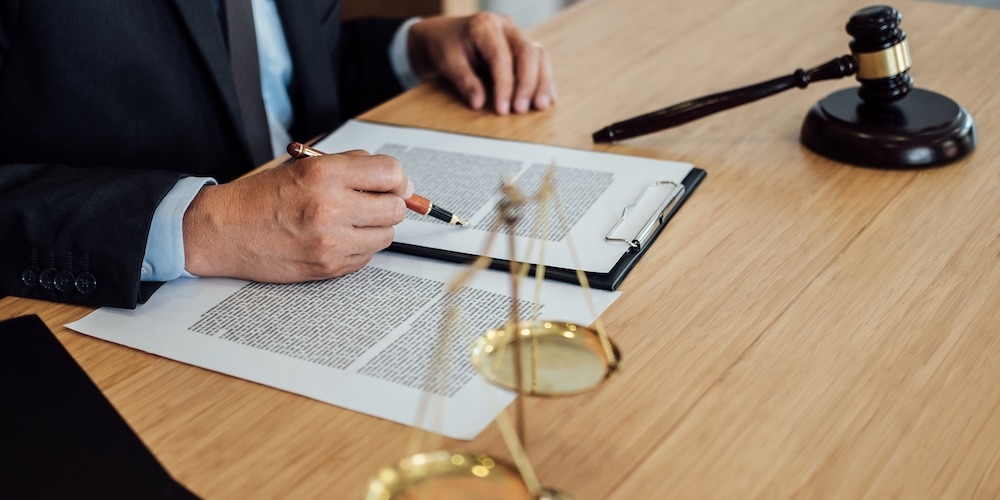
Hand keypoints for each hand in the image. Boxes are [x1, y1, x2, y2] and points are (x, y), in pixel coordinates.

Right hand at [182, 151, 410, 281]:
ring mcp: (331, 241)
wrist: (224, 231)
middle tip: (374, 202)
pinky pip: (366, 257)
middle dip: (389, 204)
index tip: (395, 183)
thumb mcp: (304, 166)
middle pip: (395, 209)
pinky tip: (337, 238)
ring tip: (351, 220)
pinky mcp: (328, 267)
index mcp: (324, 174)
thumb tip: (394, 177)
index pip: (391, 173)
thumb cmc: (261, 197)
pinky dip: (359, 247)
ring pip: (385, 236)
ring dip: (375, 228)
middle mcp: (330, 208)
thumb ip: (350, 166)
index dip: (398, 179)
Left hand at [408, 13, 556, 115]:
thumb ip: (465, 81)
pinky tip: (548, 98)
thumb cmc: (445, 46)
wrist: (444, 35)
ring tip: (540, 106)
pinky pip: (539, 62)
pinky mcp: (522, 47)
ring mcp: (517, 35)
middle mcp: (506, 27)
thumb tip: (480, 103)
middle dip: (528, 84)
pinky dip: (544, 80)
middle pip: (527, 52)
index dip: (504, 84)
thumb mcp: (448, 63)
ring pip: (539, 56)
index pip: (501, 56)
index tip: (502, 109)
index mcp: (485, 25)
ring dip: (542, 83)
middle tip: (521, 110)